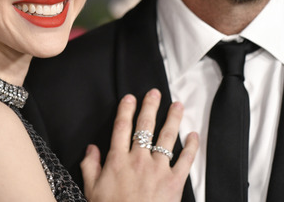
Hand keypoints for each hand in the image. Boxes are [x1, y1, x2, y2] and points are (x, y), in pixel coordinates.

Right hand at [81, 88, 198, 201]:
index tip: (130, 98)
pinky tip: (194, 135)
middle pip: (145, 126)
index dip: (126, 110)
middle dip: (150, 107)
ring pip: (167, 137)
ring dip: (173, 119)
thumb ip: (90, 167)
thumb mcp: (92, 191)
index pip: (122, 128)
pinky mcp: (174, 181)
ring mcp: (158, 169)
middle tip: (155, 93)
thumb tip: (91, 149)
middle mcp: (139, 159)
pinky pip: (185, 160)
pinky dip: (191, 146)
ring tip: (177, 105)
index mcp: (118, 160)